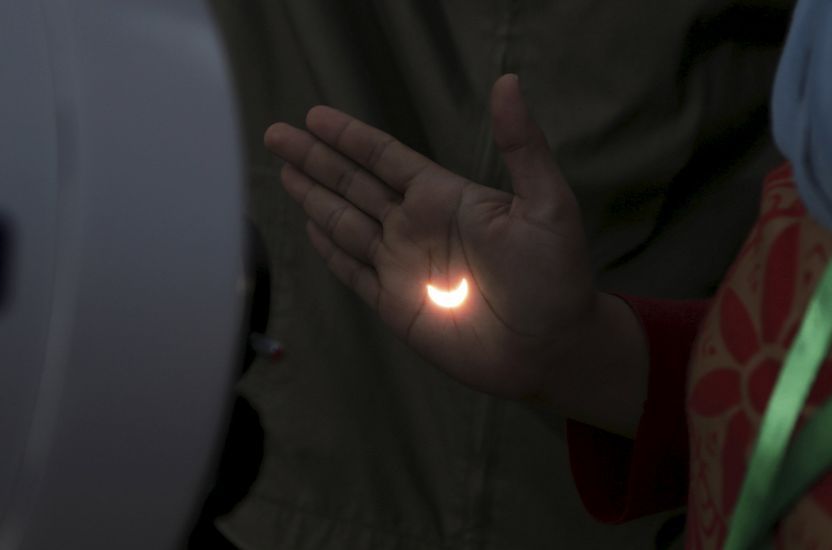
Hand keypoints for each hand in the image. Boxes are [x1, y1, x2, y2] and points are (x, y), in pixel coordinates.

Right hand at [264, 75, 601, 400]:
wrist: (550, 349)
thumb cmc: (555, 276)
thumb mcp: (548, 205)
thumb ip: (523, 147)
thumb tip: (509, 82)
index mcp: (445, 198)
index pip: (386, 158)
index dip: (350, 137)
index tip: (315, 116)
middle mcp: (417, 226)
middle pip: (354, 185)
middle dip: (314, 160)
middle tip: (276, 135)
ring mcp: (403, 266)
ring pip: (346, 224)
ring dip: (313, 198)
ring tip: (283, 172)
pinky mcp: (395, 305)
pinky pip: (353, 272)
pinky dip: (330, 251)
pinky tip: (310, 229)